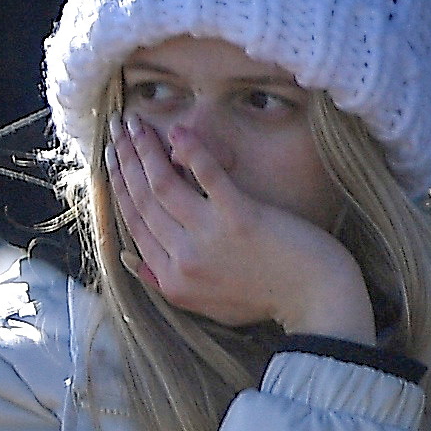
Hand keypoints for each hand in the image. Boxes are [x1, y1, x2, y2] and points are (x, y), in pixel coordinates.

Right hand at [102, 113, 368, 338]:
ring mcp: (210, 236)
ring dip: (144, 150)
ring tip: (135, 124)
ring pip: (162, 185)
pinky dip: (192, 152)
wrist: (318, 303)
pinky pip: (208, 177)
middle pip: (143, 200)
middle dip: (124, 160)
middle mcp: (183, 258)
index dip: (119, 188)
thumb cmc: (268, 301)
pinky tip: (177, 131)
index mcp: (172, 278)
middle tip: (115, 132)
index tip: (113, 162)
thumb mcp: (208, 306)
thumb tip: (135, 263)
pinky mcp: (241, 217)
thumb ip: (166, 284)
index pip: (135, 223)